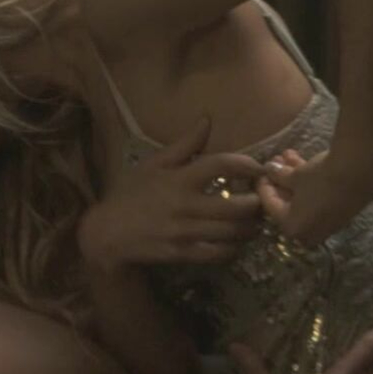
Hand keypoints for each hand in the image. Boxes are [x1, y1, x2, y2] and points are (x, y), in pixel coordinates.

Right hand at [79, 117, 267, 270]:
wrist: (108, 233)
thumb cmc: (131, 193)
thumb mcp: (154, 164)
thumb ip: (184, 144)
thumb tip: (207, 120)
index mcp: (179, 178)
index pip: (221, 164)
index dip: (247, 164)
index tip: (260, 168)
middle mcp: (186, 205)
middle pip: (236, 205)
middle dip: (257, 203)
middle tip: (264, 199)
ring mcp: (186, 232)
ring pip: (232, 232)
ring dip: (251, 227)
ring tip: (257, 222)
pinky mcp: (183, 253)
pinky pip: (218, 254)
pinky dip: (234, 249)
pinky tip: (238, 242)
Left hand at [255, 148, 372, 247]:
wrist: (360, 172)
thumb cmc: (319, 177)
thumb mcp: (294, 175)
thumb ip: (278, 175)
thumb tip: (270, 169)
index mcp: (293, 228)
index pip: (270, 206)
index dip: (263, 186)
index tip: (259, 172)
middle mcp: (310, 232)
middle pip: (288, 204)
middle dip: (280, 181)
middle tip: (274, 161)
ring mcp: (327, 222)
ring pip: (304, 199)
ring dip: (294, 177)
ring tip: (287, 154)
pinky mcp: (341, 211)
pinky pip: (318, 198)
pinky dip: (309, 182)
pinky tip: (303, 159)